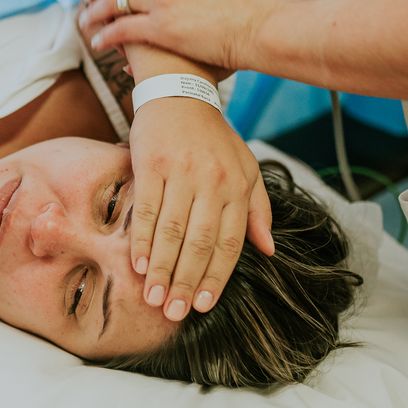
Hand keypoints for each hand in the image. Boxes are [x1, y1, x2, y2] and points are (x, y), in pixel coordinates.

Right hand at [128, 95, 273, 320]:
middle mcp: (213, 181)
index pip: (230, 242)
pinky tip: (139, 264)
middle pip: (200, 242)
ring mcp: (182, 172)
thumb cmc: (214, 138)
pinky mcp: (152, 164)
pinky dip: (143, 240)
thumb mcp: (246, 168)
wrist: (179, 93)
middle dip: (187, 282)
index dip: (217, 277)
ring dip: (163, 269)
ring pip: (173, 231)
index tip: (204, 306)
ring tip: (155, 298)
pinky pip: (148, 209)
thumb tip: (269, 250)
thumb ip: (257, 210)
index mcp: (238, 186)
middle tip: (175, 313)